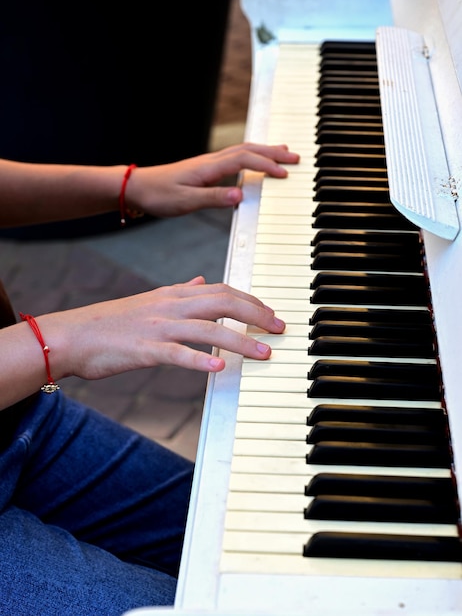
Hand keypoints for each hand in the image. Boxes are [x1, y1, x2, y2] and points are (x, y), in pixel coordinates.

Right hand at [44, 276, 285, 380]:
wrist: (72, 335)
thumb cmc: (111, 322)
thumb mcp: (150, 299)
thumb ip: (179, 291)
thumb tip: (200, 281)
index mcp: (173, 294)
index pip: (222, 290)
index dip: (251, 300)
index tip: (271, 313)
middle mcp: (170, 306)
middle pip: (224, 303)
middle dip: (257, 315)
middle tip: (279, 328)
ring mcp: (158, 327)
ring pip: (208, 329)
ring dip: (241, 340)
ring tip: (264, 352)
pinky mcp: (145, 350)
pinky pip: (178, 354)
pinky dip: (201, 360)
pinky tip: (221, 368)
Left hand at [125, 142, 299, 216]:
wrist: (137, 187)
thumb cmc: (159, 194)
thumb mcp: (186, 201)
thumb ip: (213, 198)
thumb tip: (240, 196)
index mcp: (209, 167)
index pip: (245, 160)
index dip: (266, 165)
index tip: (284, 174)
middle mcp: (211, 161)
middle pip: (249, 150)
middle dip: (274, 153)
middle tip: (296, 157)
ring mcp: (209, 163)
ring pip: (243, 151)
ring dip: (265, 151)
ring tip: (284, 153)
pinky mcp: (206, 169)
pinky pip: (236, 158)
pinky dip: (252, 157)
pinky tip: (255, 163)